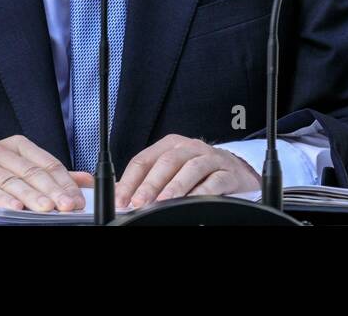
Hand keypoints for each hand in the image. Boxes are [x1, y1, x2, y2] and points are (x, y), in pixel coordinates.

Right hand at [0, 134, 92, 212]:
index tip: (76, 198)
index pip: (48, 163)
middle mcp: (2, 151)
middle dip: (53, 191)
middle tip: (66, 205)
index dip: (65, 182)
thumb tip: (83, 181)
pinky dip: (2, 199)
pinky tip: (14, 208)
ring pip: (13, 181)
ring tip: (46, 208)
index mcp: (19, 146)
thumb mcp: (19, 168)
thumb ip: (50, 175)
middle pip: (32, 172)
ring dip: (31, 197)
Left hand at [115, 134, 259, 207]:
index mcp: (170, 145)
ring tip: (161, 203)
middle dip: (150, 184)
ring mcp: (210, 159)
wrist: (236, 172)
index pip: (144, 159)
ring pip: (190, 168)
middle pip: (167, 162)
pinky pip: (214, 182)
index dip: (130, 180)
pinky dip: (201, 193)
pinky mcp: (228, 173)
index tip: (121, 199)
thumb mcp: (169, 171)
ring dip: (174, 187)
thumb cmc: (196, 172)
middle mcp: (190, 148)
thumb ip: (143, 180)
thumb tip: (111, 192)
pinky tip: (191, 202)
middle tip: (139, 202)